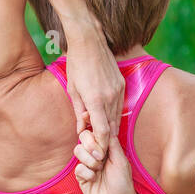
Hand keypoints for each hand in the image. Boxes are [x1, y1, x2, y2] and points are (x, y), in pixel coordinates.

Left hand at [63, 22, 123, 142]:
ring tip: (101, 136)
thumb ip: (78, 111)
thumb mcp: (72, 90)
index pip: (103, 131)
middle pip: (112, 126)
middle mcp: (110, 96)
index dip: (101, 145)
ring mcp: (119, 89)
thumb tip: (81, 130)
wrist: (89, 40)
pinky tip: (107, 119)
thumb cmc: (76, 64)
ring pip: (117, 117)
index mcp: (95, 100)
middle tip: (98, 148)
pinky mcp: (122, 83)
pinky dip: (114, 115)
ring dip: (110, 128)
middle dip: (105, 140)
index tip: (97, 153)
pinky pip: (120, 105)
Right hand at [74, 129, 139, 193]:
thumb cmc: (123, 182)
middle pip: (83, 138)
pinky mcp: (81, 176)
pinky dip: (87, 174)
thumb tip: (108, 124)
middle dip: (91, 145)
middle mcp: (95, 154)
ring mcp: (87, 164)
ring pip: (78, 151)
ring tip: (98, 170)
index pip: (94, 131)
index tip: (90, 122)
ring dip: (90, 160)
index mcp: (105, 148)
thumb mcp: (121, 159)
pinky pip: (78, 168)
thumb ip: (113, 142)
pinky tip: (94, 180)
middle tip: (101, 157)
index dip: (91, 127)